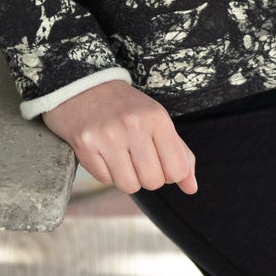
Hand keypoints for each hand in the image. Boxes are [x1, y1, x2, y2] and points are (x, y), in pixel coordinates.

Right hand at [42, 79, 198, 194]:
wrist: (84, 87)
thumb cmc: (127, 108)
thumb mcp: (158, 121)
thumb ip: (180, 154)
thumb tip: (192, 188)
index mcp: (157, 118)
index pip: (177, 170)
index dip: (170, 173)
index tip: (160, 160)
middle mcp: (133, 126)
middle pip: (153, 182)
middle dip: (147, 176)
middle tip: (138, 157)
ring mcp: (107, 136)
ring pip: (129, 186)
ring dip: (127, 177)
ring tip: (121, 156)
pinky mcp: (85, 146)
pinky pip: (105, 180)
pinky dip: (107, 173)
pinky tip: (104, 153)